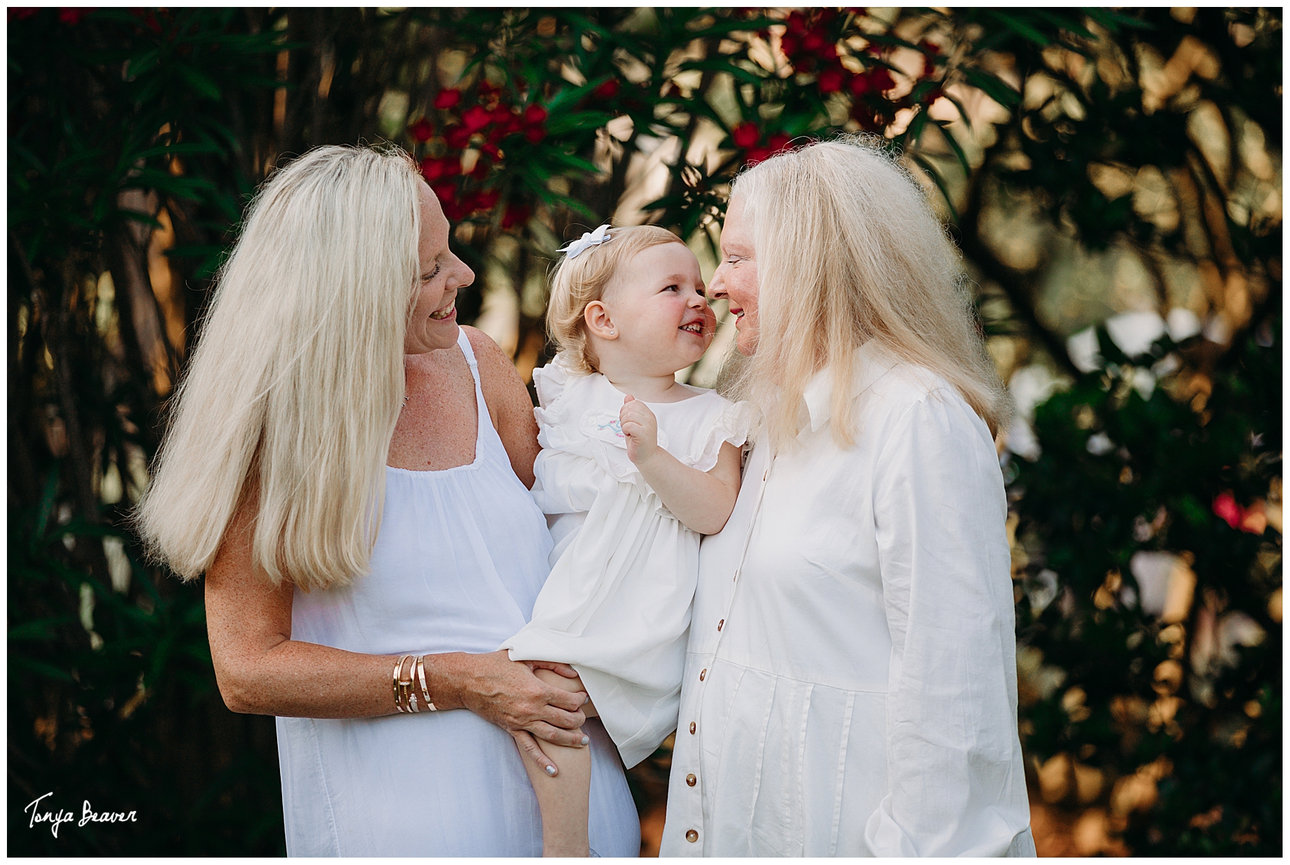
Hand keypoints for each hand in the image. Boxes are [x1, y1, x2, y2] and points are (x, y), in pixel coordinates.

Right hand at [454, 650, 588, 749]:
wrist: (469, 681)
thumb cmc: (496, 665)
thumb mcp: (525, 657)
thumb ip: (552, 664)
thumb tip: (573, 674)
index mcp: (537, 690)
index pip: (568, 700)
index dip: (579, 700)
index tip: (583, 697)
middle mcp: (532, 709)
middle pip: (564, 720)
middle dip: (579, 720)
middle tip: (584, 718)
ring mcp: (521, 721)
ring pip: (552, 736)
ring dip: (570, 739)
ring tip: (583, 741)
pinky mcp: (511, 729)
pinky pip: (529, 748)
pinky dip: (542, 761)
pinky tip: (553, 771)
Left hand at [620, 395, 658, 463]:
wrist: (646, 457)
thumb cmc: (638, 441)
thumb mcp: (633, 422)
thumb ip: (631, 409)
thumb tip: (628, 396)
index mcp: (648, 414)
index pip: (633, 403)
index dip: (625, 411)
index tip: (628, 422)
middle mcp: (650, 418)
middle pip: (629, 408)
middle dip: (623, 418)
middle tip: (628, 428)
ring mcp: (648, 425)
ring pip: (628, 416)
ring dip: (624, 425)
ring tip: (630, 432)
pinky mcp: (644, 434)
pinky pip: (629, 425)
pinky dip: (625, 430)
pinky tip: (630, 436)